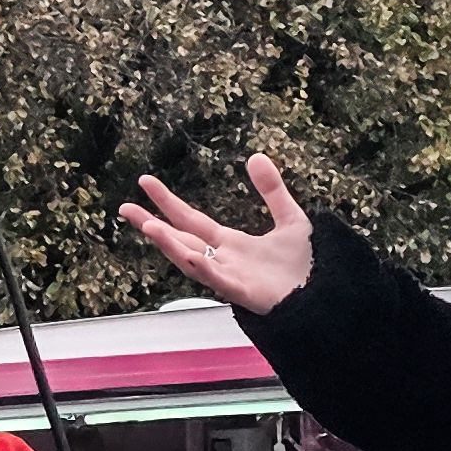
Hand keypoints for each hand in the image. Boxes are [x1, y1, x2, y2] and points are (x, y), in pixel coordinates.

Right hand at [119, 154, 317, 317]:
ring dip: (169, 244)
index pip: (191, 220)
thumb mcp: (291, 218)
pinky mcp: (245, 293)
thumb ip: (272, 191)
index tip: (145, 182)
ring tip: (148, 225)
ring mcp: (231, 278)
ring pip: (191, 260)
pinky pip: (218, 280)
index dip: (168, 201)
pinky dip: (202, 267)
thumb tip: (255, 156)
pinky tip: (187, 254)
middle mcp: (224, 261)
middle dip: (152, 224)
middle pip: (181, 239)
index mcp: (231, 244)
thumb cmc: (309, 265)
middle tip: (124, 207)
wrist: (327, 294)